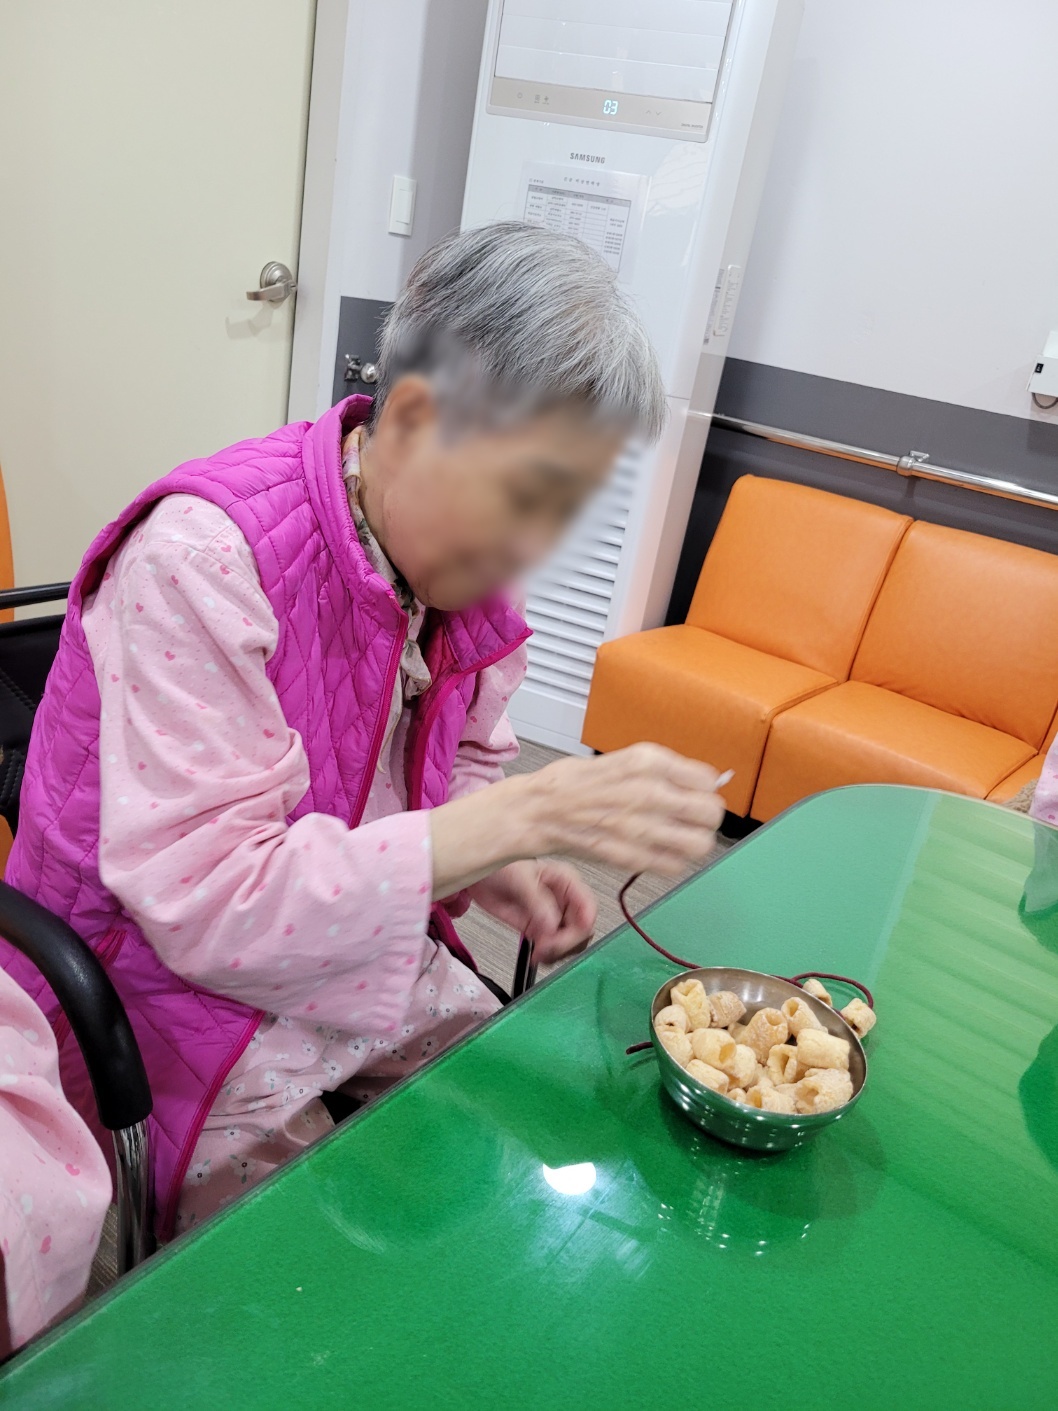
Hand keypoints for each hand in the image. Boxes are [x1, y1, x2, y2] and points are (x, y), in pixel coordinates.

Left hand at [468, 860, 596, 964]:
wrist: (479, 876)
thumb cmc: (501, 867)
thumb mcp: (520, 879)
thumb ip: (537, 901)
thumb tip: (552, 925)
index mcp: (567, 881)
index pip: (588, 908)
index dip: (581, 927)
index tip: (561, 939)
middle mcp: (565, 900)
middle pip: (581, 929)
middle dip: (565, 943)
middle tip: (545, 947)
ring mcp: (553, 916)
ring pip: (570, 942)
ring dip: (557, 952)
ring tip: (538, 953)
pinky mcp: (540, 929)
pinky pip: (553, 947)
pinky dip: (547, 955)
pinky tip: (536, 956)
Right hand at [527, 743, 725, 876]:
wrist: (538, 810)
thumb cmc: (575, 783)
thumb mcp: (623, 759)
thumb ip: (663, 770)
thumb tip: (701, 782)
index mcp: (648, 762)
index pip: (709, 780)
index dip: (704, 790)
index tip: (695, 794)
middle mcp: (649, 792)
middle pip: (711, 813)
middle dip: (705, 817)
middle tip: (692, 818)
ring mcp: (640, 827)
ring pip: (700, 844)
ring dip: (695, 842)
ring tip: (681, 838)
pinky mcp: (630, 856)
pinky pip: (675, 865)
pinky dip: (672, 861)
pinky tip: (659, 851)